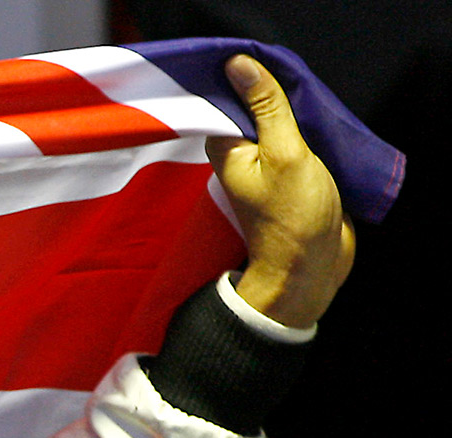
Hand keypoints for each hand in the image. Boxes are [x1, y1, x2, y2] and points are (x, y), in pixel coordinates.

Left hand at [207, 54, 353, 328]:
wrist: (310, 268)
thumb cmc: (293, 216)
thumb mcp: (285, 152)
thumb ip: (266, 108)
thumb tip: (238, 65)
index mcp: (224, 149)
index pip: (225, 99)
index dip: (246, 81)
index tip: (272, 75)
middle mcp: (237, 157)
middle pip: (251, 110)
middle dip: (273, 98)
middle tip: (297, 97)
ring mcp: (262, 167)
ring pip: (274, 126)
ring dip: (293, 116)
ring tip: (310, 115)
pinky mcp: (284, 176)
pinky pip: (290, 143)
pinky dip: (304, 133)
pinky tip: (317, 130)